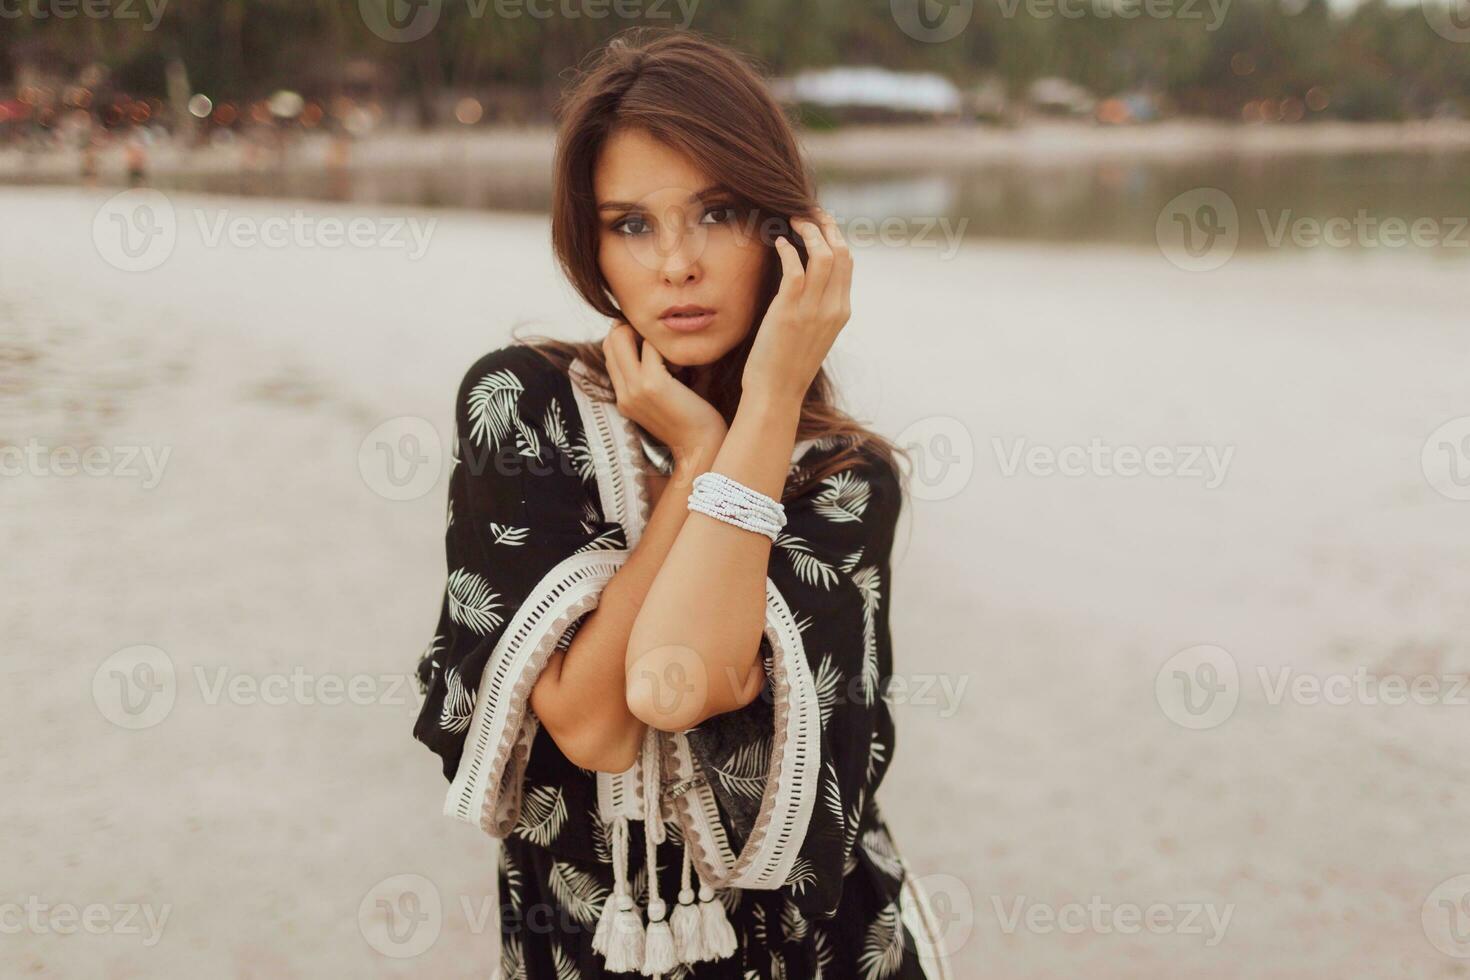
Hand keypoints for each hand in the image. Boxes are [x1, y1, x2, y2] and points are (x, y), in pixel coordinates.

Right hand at [603, 323, 727, 468]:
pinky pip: (651, 346)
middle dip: (631, 328)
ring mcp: (634, 389)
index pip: (609, 352)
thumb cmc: (692, 422)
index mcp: (623, 398)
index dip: (624, 335)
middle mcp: (623, 393)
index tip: (648, 335)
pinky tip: (683, 364)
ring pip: (622, 337)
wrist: (701, 448)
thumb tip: (657, 346)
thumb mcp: (663, 400)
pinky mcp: (652, 384)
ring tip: (670, 353)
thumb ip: (652, 377)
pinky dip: (667, 345)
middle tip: (659, 336)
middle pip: (610, 341)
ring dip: (648, 335)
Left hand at [741, 208, 852, 406]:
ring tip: (791, 220)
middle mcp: (834, 308)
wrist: (777, 393)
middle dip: (825, 224)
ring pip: (822, 255)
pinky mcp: (789, 312)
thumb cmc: (787, 364)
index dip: (835, 235)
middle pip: (841, 251)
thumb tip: (806, 280)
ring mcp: (813, 310)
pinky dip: (788, 250)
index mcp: (842, 311)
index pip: (848, 261)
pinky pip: (795, 269)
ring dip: (808, 231)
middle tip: (806, 210)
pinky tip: (779, 243)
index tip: (819, 220)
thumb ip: (817, 306)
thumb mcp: (813, 333)